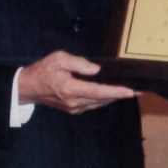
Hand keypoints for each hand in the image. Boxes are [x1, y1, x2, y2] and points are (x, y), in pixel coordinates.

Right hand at [18, 51, 136, 114]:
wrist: (28, 88)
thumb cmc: (43, 70)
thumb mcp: (59, 59)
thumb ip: (78, 62)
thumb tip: (95, 69)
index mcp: (71, 89)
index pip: (98, 91)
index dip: (115, 91)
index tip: (130, 91)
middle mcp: (74, 102)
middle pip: (102, 99)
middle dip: (121, 95)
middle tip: (139, 90)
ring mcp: (74, 107)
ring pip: (99, 104)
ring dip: (114, 98)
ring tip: (130, 92)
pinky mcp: (73, 109)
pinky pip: (93, 105)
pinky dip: (104, 99)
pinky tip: (112, 94)